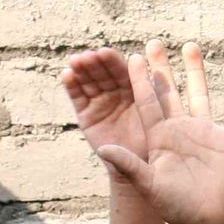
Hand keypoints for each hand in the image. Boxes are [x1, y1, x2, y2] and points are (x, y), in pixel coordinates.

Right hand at [59, 46, 151, 164]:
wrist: (137, 170)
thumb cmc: (154, 145)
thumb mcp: (156, 121)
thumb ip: (154, 100)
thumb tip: (156, 72)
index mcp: (135, 90)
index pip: (123, 73)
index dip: (113, 63)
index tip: (105, 52)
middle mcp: (117, 93)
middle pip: (104, 74)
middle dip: (95, 64)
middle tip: (87, 56)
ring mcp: (101, 103)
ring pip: (90, 82)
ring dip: (81, 71)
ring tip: (75, 61)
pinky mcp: (86, 115)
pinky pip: (78, 98)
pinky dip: (71, 86)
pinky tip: (66, 75)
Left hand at [96, 43, 223, 223]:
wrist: (203, 223)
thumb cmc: (173, 207)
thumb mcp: (148, 185)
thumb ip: (128, 165)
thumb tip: (102, 150)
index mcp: (160, 137)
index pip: (147, 102)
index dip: (140, 81)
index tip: (133, 57)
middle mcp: (180, 129)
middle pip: (170, 91)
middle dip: (162, 67)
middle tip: (154, 42)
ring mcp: (204, 133)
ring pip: (201, 94)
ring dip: (197, 71)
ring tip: (190, 46)